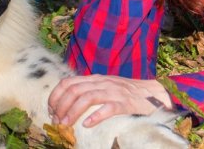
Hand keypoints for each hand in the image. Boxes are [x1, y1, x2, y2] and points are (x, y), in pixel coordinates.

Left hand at [47, 75, 172, 127]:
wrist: (152, 93)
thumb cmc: (125, 93)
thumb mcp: (104, 87)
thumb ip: (89, 91)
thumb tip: (67, 103)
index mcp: (94, 79)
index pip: (68, 82)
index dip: (56, 96)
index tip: (50, 110)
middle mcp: (102, 82)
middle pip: (74, 90)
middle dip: (61, 106)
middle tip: (57, 121)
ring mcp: (114, 91)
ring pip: (87, 97)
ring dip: (73, 111)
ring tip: (66, 124)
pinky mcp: (125, 103)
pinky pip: (108, 108)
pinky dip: (96, 116)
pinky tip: (87, 124)